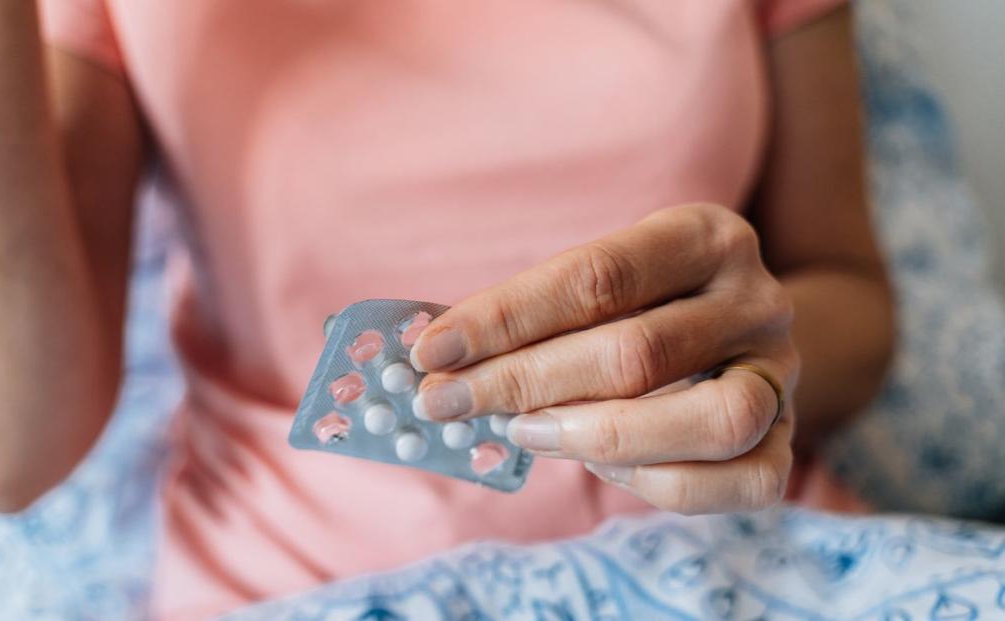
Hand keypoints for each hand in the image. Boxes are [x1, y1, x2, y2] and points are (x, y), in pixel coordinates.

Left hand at [410, 204, 797, 514]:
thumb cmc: (643, 307)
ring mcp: (780, 373)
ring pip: (706, 420)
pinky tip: (596, 463)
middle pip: (636, 351)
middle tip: (447, 401)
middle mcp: (756, 298)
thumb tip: (437, 356)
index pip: (596, 276)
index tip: (433, 348)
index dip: (506, 317)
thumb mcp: (600, 286)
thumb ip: (533, 314)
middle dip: (523, 382)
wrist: (742, 340)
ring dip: (596, 435)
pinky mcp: (787, 443)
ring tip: (523, 432)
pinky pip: (731, 480)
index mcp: (705, 235)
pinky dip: (652, 480)